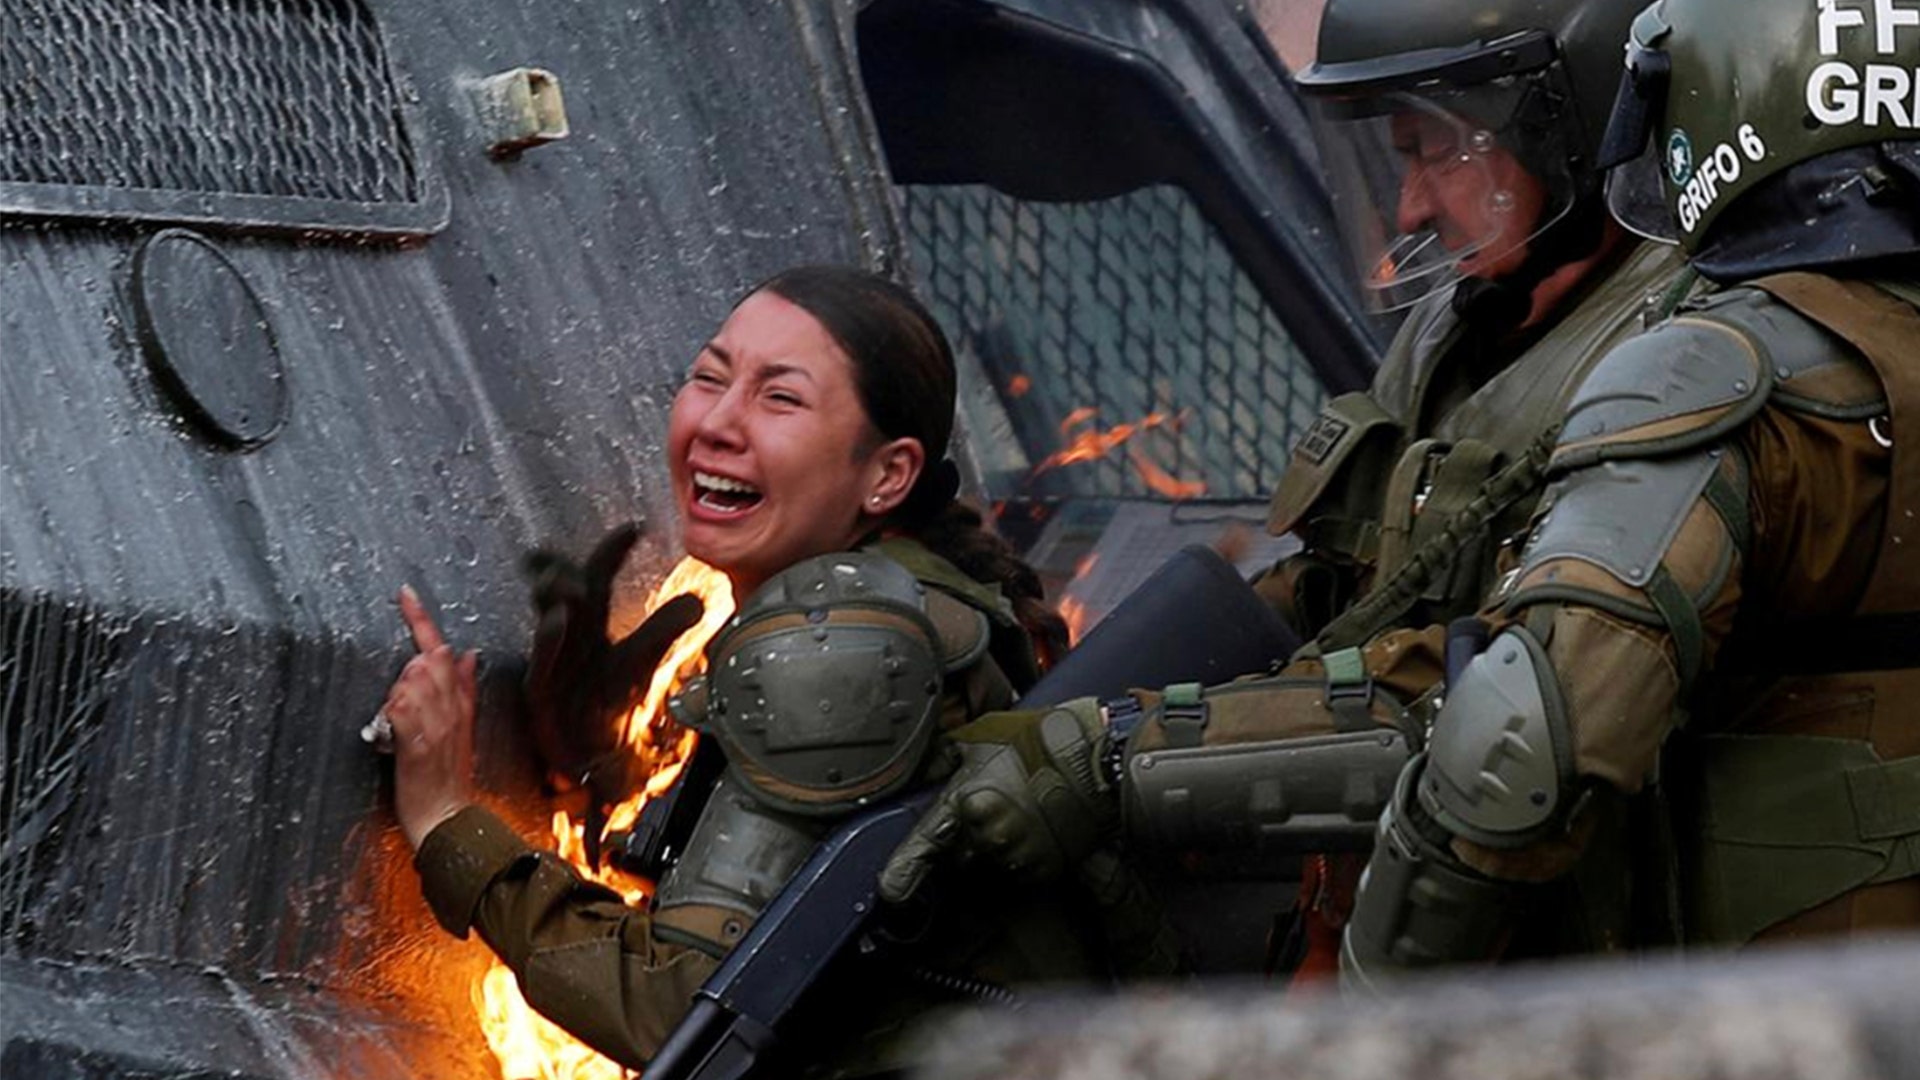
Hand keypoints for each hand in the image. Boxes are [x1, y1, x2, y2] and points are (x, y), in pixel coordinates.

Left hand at [385, 585, 480, 849]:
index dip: (422, 620)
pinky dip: (391, 711)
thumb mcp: (462, 730)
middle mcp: (451, 709)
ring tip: (396, 725)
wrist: (449, 820)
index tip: (405, 594)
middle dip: (408, 666)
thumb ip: (463, 690)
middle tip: (400, 705)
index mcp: (460, 704)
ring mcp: (435, 725)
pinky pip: (400, 709)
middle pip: (428, 659)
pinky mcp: (417, 743)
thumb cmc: (447, 779)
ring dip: (397, 694)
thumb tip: (466, 653)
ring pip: (412, 680)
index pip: (442, 651)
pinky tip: (392, 727)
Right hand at [522, 523, 704, 801]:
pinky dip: (548, 643)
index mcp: (592, 625)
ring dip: (555, 598)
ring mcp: (552, 663)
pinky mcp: (542, 692)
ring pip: (549, 622)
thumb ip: (664, 628)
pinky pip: (541, 664)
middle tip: (569, 550)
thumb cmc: (609, 703)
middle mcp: (569, 638)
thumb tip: (700, 598)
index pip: (599, 578)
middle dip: (563, 569)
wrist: (593, 757)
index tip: (633, 527)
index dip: (613, 552)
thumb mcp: (642, 662)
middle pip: (565, 593)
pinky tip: (555, 622)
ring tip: (566, 584)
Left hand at [879, 701, 1115, 903]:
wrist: (1093, 759)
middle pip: (956, 856)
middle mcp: (987, 839)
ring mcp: (1016, 857)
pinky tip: (1030, 828)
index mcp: (965, 806)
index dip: (901, 873)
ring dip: (989, 850)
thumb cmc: (1036, 742)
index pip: (921, 850)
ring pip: (986, 866)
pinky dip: (1017, 857)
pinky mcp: (1042, 869)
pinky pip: (1015, 872)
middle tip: (984, 811)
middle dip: (961, 841)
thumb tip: (918, 772)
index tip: (890, 890)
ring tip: (1013, 814)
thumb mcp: (978, 737)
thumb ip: (941, 759)